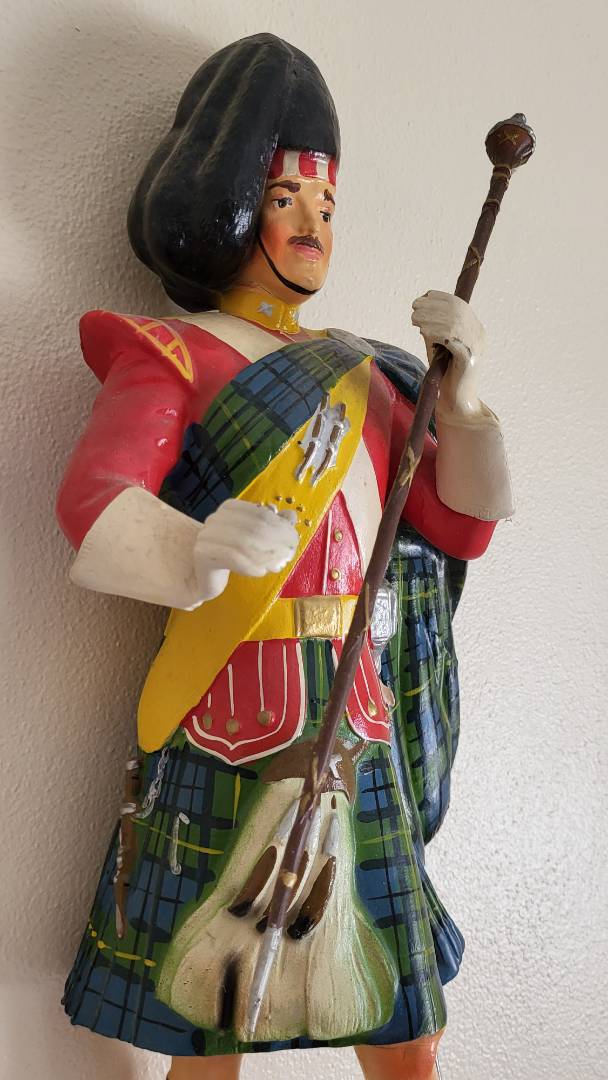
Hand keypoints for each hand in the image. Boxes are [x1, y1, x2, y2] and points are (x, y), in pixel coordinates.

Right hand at [192, 499, 298, 601]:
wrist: (205, 575)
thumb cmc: (232, 555)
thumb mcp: (256, 539)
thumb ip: (274, 526)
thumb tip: (291, 515)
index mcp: (230, 508)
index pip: (262, 514)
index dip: (282, 528)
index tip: (294, 542)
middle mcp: (216, 518)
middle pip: (254, 528)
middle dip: (277, 542)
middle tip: (289, 555)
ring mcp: (206, 534)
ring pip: (244, 543)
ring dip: (266, 556)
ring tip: (277, 566)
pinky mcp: (202, 553)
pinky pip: (232, 558)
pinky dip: (251, 566)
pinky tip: (261, 572)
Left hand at [411, 290, 485, 414]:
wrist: (456, 402)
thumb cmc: (445, 376)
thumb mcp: (438, 346)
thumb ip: (433, 329)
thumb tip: (420, 311)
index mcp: (474, 329)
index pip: (460, 305)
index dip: (440, 298)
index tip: (422, 298)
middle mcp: (479, 335)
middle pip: (457, 310)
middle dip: (433, 306)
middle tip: (415, 307)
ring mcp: (476, 347)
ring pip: (455, 323)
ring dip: (432, 317)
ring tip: (415, 318)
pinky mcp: (469, 359)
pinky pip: (454, 339)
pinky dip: (437, 332)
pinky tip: (423, 331)